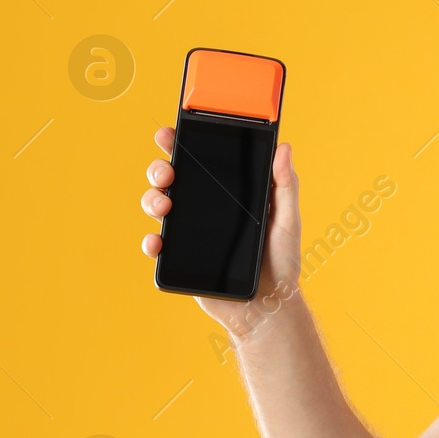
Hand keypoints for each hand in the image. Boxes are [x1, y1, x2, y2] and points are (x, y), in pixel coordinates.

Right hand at [140, 124, 303, 336]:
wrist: (268, 304)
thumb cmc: (282, 262)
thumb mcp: (287, 220)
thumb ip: (285, 186)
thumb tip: (284, 148)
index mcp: (228, 195)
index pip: (200, 163)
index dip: (180, 146)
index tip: (170, 133)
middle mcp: (204, 210)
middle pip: (171, 181)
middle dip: (160, 170)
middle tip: (168, 173)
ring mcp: (189, 234)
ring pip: (158, 207)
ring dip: (152, 200)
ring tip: (164, 206)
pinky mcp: (180, 259)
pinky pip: (157, 246)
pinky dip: (151, 241)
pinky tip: (158, 240)